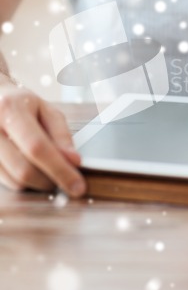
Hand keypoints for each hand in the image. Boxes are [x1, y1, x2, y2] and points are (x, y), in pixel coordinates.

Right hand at [0, 77, 85, 196]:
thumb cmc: (22, 104)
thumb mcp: (47, 110)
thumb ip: (61, 135)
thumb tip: (74, 162)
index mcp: (10, 110)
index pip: (37, 147)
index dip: (59, 169)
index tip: (78, 186)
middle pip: (24, 170)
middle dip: (51, 180)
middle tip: (67, 179)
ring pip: (14, 181)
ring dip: (38, 183)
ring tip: (49, 169)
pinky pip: (6, 182)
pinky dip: (24, 181)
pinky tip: (31, 167)